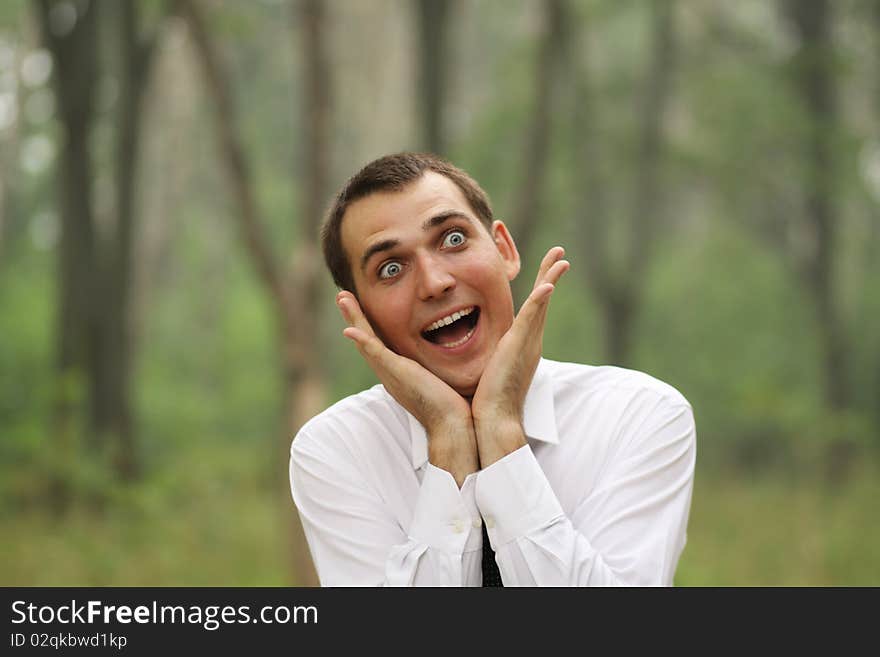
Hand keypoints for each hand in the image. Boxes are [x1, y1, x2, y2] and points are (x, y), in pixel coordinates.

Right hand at [336, 291, 476, 484]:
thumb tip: (454, 353)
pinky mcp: (397, 375)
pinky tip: (349, 329)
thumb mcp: (442, 378)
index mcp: (399, 372)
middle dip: (354, 317)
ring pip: (366, 342)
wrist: (453, 427)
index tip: (362, 306)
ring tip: (342, 298)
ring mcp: (391, 374)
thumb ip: (440, 365)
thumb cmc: (453, 406)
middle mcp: (390, 372)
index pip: (379, 343)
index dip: (368, 325)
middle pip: (366, 340)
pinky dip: (363, 341)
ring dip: (353, 320)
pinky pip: (376, 354)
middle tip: (342, 296)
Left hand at [471, 246, 568, 465]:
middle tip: (560, 254)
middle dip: (550, 276)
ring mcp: (526, 344)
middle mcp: (529, 343)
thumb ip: (484, 357)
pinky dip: (540, 301)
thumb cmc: (485, 403)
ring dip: (550, 279)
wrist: (492, 422)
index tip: (543, 271)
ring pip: (542, 304)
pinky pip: (532, 319)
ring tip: (561, 258)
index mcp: (521, 346)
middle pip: (543, 301)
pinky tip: (548, 284)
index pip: (532, 311)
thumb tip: (467, 350)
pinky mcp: (518, 347)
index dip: (538, 289)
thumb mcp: (486, 370)